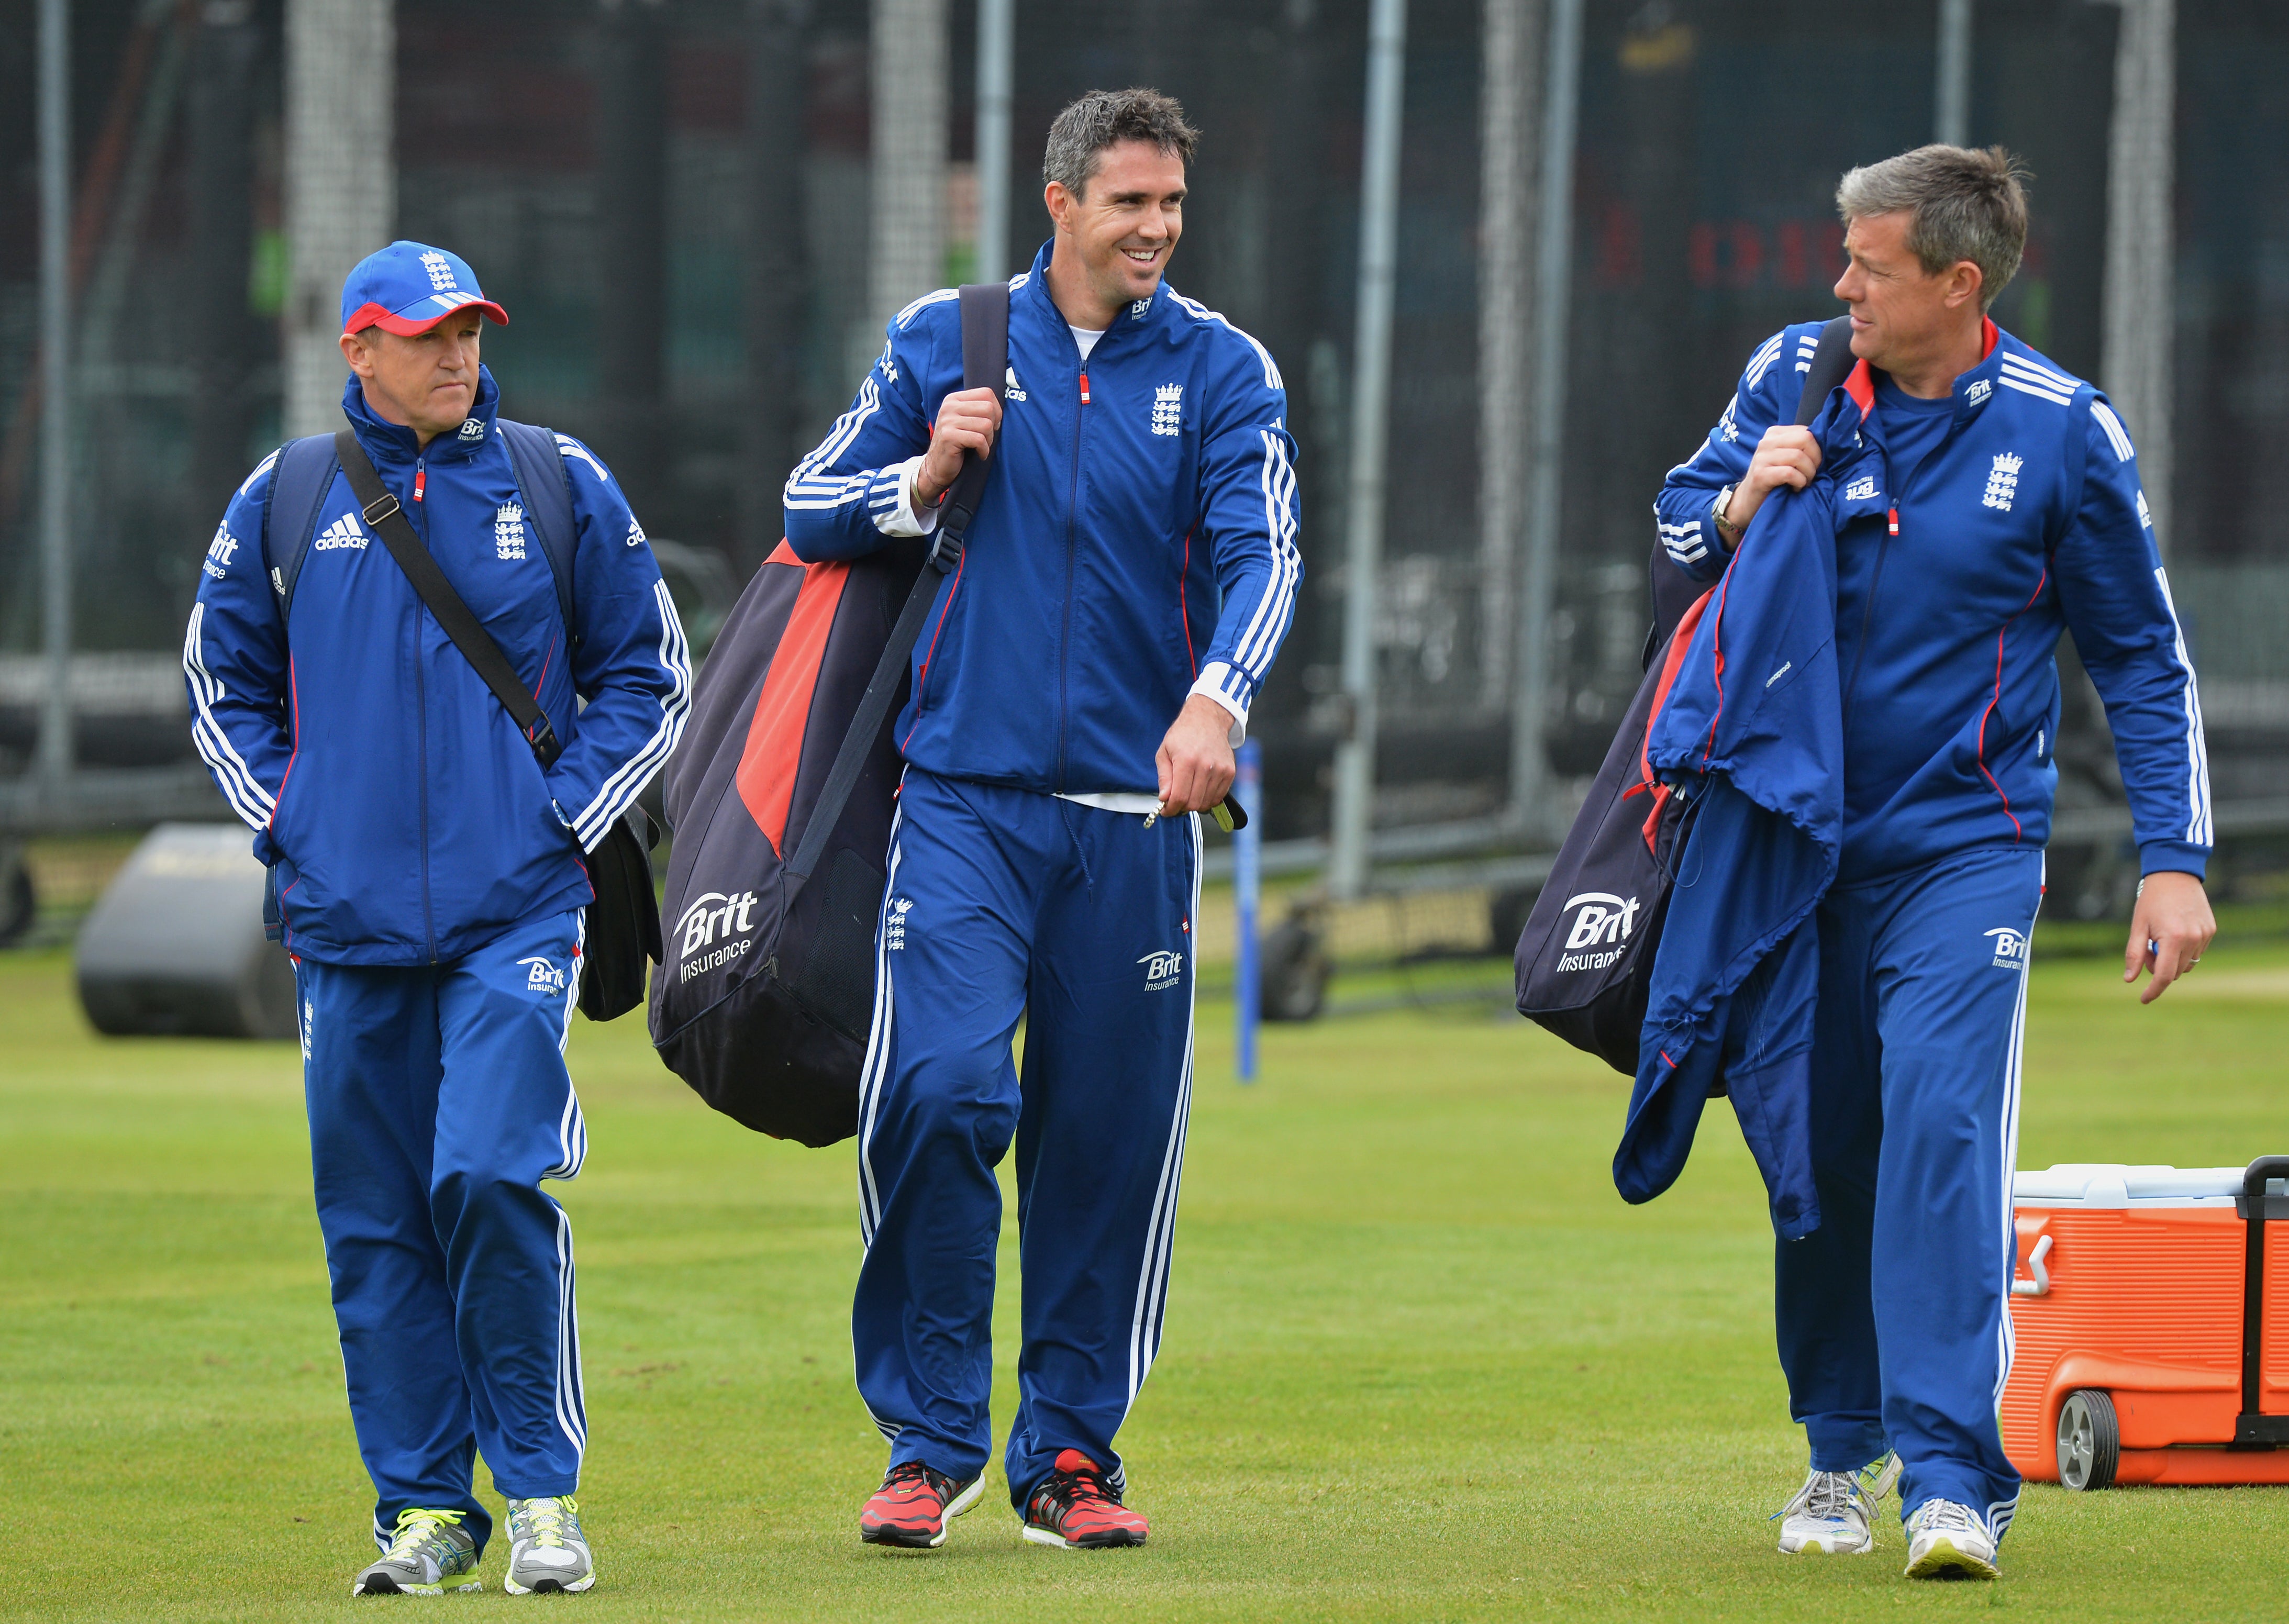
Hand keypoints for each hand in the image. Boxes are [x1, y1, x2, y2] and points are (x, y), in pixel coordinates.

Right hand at [914, 387, 1003, 509]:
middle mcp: (949, 406)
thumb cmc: (957, 443)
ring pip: (986, 425)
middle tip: (985, 438)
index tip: (991, 424)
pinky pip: (979, 440)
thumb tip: (1000, 410)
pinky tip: (979, 454)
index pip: (986, 393)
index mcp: (954, 399)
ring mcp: (948, 421)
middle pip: (988, 408)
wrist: (937, 466)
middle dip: (993, 426)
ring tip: (981, 447)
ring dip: (989, 440)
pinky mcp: (949, 437)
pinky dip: (984, 450)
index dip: (996, 410)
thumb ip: (978, 410)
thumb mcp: (965, 420)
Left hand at [1154, 693, 1237, 815]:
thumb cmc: (1184, 734)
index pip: (1179, 797)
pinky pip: (1218, 797)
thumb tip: (1164, 798)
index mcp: (1186, 761)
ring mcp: (1220, 770)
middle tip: (1175, 802)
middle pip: (1193, 803)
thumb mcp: (1164, 752)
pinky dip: (1208, 798)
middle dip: (1181, 807)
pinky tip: (1200, 789)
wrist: (1208, 719)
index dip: (1171, 809)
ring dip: (1195, 803)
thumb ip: (1164, 777)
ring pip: (1206, 803)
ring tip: (1188, 793)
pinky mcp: (1230, 772)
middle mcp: (1206, 766)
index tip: (1166, 810)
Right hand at [1725, 426, 1823, 535]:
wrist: (1748, 502)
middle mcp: (1766, 442)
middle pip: (1805, 439)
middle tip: (1811, 474)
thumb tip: (1829, 444)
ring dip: (1808, 474)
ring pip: (1799, 456)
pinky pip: (1790, 473)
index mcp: (1775, 433)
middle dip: (1815, 459)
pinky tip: (1795, 488)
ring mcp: (1761, 458)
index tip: (1814, 465)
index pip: (1807, 431)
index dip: (1817, 449)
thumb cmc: (1773, 480)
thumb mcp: (1786, 458)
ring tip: (1803, 483)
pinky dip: (1798, 482)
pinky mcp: (1760, 475)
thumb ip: (1800, 448)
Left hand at [2122, 870, 2215, 1003]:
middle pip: (2174, 971)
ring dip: (2172, 960)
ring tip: (2160, 938)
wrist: (2175, 875)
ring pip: (2186, 964)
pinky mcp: (2211, 930)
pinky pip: (2196, 951)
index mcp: (2173, 939)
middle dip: (2158, 967)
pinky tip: (2174, 932)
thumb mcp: (2137, 926)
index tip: (2143, 999)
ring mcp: (2204, 935)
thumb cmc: (2151, 901)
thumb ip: (2134, 954)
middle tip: (2148, 948)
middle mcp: (2192, 939)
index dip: (2153, 990)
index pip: (2164, 976)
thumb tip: (2129, 979)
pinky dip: (2183, 950)